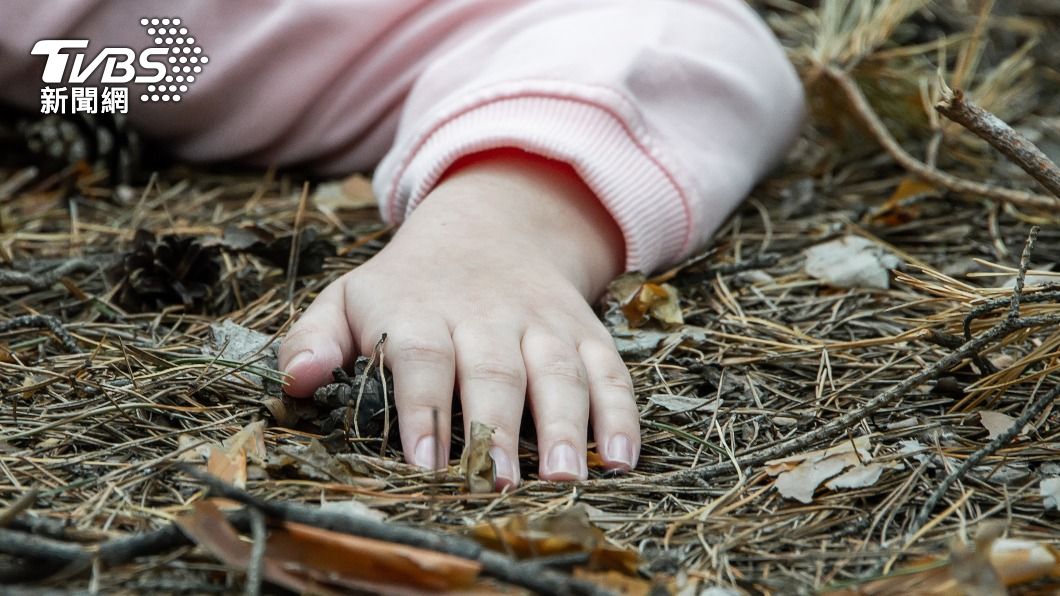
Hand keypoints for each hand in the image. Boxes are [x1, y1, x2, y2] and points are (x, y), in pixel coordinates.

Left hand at [277, 149, 639, 486]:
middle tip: (499, 485)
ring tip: (566, 478)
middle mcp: (486, 315)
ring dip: (567, 425)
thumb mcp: (350, 297)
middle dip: (497, 428)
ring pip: (559, 371)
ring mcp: (541, 323)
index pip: (421, 357)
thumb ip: (315, 337)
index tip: (424, 461)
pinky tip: (624, 457)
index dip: (424, 407)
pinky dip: (621, 412)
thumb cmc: (409, 285)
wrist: (492, 226)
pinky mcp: (583, 332)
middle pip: (494, 370)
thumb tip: (297, 382)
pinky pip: (609, 369)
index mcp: (420, 309)